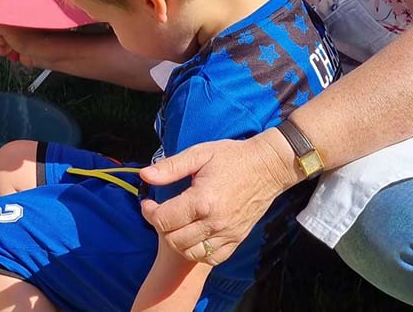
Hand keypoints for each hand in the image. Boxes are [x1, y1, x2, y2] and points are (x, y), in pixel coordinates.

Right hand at [0, 24, 49, 67]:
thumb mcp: (7, 29)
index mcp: (17, 15)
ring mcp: (23, 38)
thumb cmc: (35, 38)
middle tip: (4, 42)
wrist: (52, 54)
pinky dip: (12, 55)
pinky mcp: (26, 50)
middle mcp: (20, 26)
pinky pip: (12, 53)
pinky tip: (15, 55)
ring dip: (4, 49)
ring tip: (9, 50)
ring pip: (4, 44)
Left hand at [139, 132, 299, 264]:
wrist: (268, 167)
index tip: (148, 203)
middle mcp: (215, 222)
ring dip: (177, 241)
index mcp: (202, 200)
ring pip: (190, 253)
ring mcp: (228, 233)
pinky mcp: (237, 239)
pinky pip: (212, 257)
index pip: (163, 220)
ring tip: (176, 223)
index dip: (149, 212)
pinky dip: (198, 251)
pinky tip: (194, 235)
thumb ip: (170, 167)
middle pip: (174, 240)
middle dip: (161, 227)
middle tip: (161, 212)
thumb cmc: (232, 157)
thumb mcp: (198, 154)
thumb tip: (144, 175)